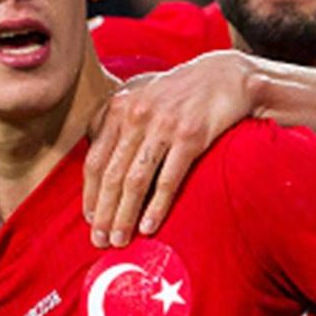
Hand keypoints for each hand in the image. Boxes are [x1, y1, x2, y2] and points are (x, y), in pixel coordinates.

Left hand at [84, 51, 256, 246]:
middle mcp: (136, 116)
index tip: (90, 219)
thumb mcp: (143, 98)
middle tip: (100, 240)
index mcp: (120, 108)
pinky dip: (156, 206)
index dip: (90, 194)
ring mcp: (163, 126)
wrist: (225, 75)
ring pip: (135, 180)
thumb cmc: (181, 94)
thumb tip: (101, 166)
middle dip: (104, 213)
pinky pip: (167, 179)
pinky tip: (148, 226)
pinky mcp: (190, 136)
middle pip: (111, 174)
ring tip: (120, 240)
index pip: (95, 159)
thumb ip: (119, 125)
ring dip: (124, 215)